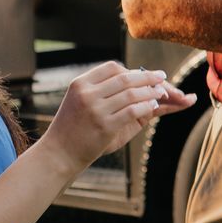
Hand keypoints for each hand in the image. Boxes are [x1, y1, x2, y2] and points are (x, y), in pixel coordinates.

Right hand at [42, 62, 194, 173]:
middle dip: (148, 77)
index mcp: (81, 83)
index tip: (148, 73)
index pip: (113, 68)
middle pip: (125, 78)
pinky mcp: (104, 126)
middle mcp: (87, 93)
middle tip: (163, 77)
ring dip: (151, 92)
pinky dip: (146, 106)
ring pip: (131, 93)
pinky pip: (132, 111)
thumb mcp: (82, 102)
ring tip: (162, 93)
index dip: (133, 70)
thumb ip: (105, 91)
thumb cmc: (73, 128)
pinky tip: (154, 106)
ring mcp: (95, 110)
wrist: (58, 154)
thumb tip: (136, 81)